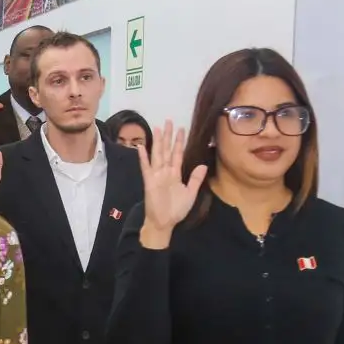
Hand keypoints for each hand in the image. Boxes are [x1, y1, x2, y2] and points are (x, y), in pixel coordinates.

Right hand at [137, 120, 206, 242]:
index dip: (180, 142)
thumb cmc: (177, 210)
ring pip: (158, 155)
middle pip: (167, 150)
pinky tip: (140, 147)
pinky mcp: (149, 181)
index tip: (182, 129)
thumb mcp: (190, 193)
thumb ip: (195, 179)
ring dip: (157, 142)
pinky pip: (146, 167)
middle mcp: (165, 172)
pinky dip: (143, 157)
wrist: (165, 222)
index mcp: (175, 174)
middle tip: (169, 121)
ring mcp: (156, 175)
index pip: (178, 154)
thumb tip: (203, 165)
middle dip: (168, 136)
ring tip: (158, 128)